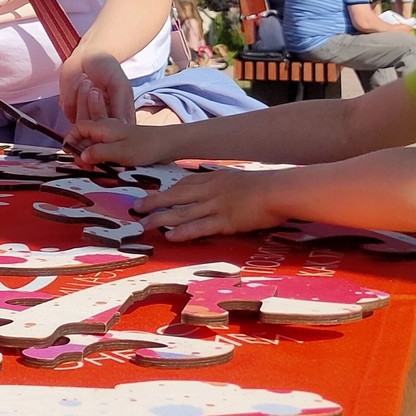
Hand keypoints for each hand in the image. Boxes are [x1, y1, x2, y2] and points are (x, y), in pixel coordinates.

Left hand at [60, 50, 134, 128]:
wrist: (88, 55)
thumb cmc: (107, 69)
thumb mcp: (120, 85)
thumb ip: (120, 105)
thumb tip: (123, 127)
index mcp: (120, 118)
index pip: (114, 133)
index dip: (108, 121)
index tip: (105, 97)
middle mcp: (103, 122)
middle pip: (96, 131)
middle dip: (94, 106)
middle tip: (95, 89)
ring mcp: (86, 118)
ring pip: (82, 121)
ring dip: (82, 98)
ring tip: (87, 81)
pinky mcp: (70, 112)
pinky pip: (69, 111)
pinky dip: (73, 94)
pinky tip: (80, 81)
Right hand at [64, 110, 158, 169]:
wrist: (167, 145)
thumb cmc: (146, 146)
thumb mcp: (120, 152)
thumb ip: (98, 153)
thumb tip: (81, 156)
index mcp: (102, 127)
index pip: (77, 128)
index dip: (70, 140)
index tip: (72, 156)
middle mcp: (105, 130)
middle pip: (84, 139)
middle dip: (81, 153)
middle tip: (87, 168)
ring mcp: (112, 138)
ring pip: (93, 146)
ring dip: (92, 158)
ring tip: (97, 170)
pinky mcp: (120, 146)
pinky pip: (104, 152)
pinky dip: (102, 160)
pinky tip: (107, 168)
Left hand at [130, 168, 277, 242]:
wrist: (279, 190)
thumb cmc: (265, 186)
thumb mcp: (238, 180)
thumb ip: (223, 186)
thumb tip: (214, 192)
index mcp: (213, 178)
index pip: (184, 184)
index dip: (166, 191)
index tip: (153, 196)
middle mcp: (210, 190)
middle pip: (175, 196)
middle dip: (154, 202)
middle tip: (137, 208)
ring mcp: (216, 206)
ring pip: (181, 212)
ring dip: (160, 219)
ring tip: (144, 226)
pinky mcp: (225, 221)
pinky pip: (199, 227)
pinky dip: (183, 232)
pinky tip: (170, 236)